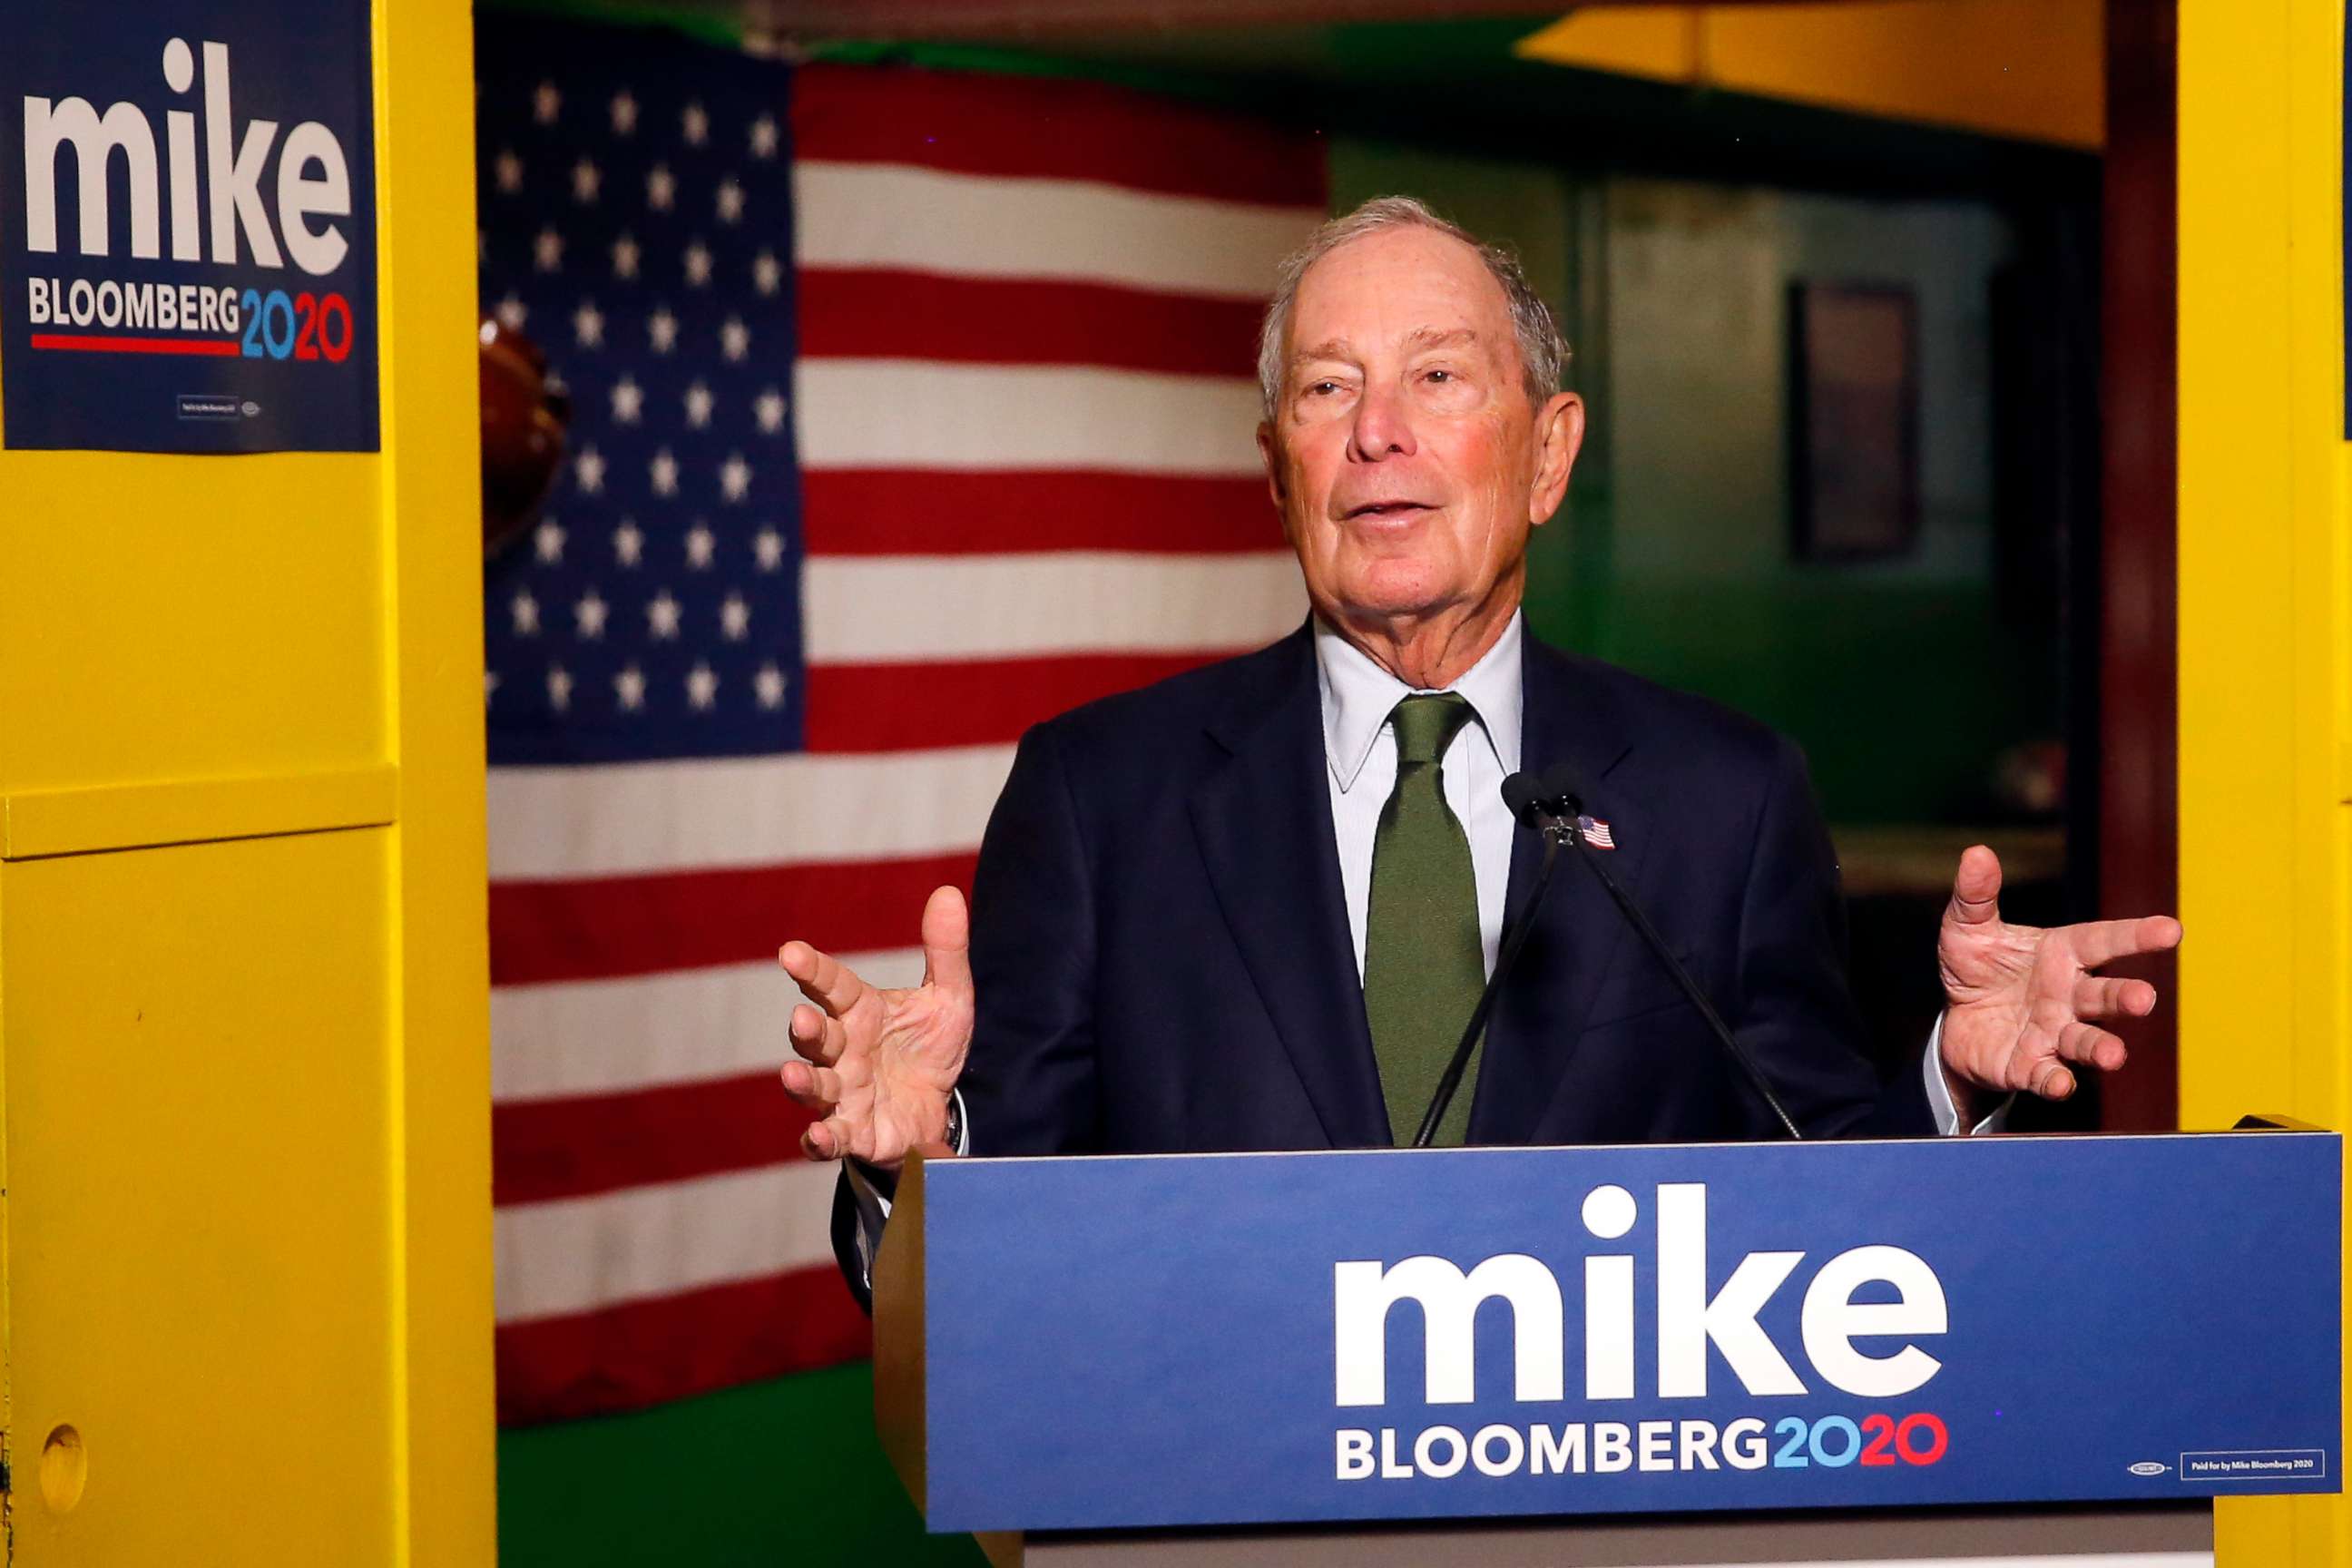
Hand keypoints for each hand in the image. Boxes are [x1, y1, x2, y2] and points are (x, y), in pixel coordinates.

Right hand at [777, 885, 974, 1170]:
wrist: (936, 1107)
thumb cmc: (928, 1046)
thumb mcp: (948, 998)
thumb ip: (946, 950)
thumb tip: (948, 892)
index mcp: (860, 1012)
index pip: (832, 984)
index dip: (811, 968)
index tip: (790, 952)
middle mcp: (843, 1051)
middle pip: (817, 1038)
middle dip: (807, 1030)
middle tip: (802, 1018)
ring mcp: (843, 1093)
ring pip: (814, 1087)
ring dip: (802, 1083)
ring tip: (792, 1076)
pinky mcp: (853, 1133)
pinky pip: (831, 1138)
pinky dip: (820, 1140)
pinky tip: (817, 1136)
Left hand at [1936, 845, 2182, 1111]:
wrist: (1958, 1020)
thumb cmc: (1979, 967)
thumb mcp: (1968, 927)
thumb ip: (1976, 894)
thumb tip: (1976, 853)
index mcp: (2062, 954)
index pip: (2104, 941)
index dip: (2137, 935)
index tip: (2172, 930)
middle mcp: (2068, 996)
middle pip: (2104, 996)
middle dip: (2125, 997)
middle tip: (2144, 999)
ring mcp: (2053, 1033)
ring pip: (2085, 1041)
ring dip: (2101, 1048)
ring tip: (2113, 1054)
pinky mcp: (2030, 1066)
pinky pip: (2047, 1075)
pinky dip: (2055, 1080)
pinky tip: (2059, 1084)